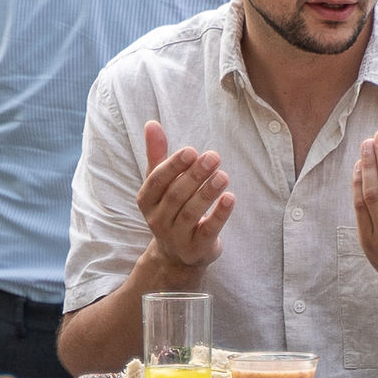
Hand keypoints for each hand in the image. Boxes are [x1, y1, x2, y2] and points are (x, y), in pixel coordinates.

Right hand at [135, 120, 235, 275]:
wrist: (176, 254)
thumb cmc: (170, 209)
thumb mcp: (161, 183)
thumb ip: (157, 154)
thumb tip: (151, 123)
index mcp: (146, 201)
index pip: (157, 181)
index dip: (173, 166)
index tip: (191, 151)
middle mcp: (157, 221)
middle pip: (175, 196)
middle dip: (195, 176)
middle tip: (214, 156)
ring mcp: (176, 238)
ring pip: (190, 213)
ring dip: (207, 193)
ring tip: (223, 175)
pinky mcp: (196, 249)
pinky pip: (208, 231)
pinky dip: (219, 215)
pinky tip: (231, 198)